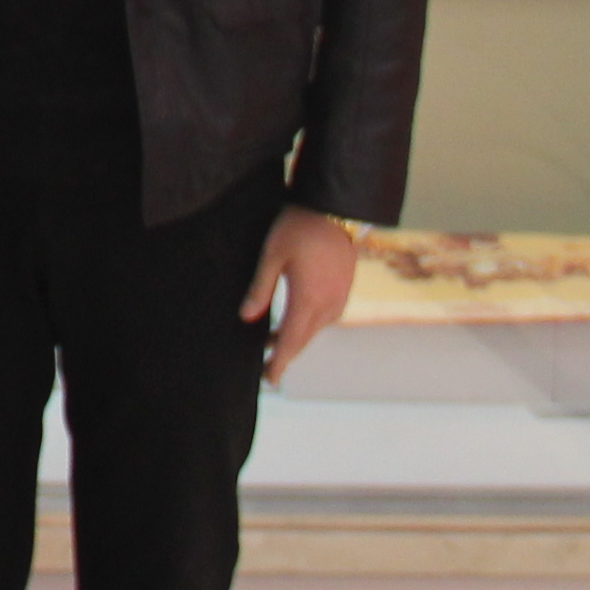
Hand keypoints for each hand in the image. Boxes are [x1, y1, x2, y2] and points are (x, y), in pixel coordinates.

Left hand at [238, 205, 359, 384]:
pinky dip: (308, 325)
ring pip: (314, 329)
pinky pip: (325, 317)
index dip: (279, 363)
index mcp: (308, 300)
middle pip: (303, 340)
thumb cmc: (298, 227)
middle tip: (267, 370)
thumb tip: (246, 318)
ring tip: (272, 343)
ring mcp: (339, 298)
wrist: (336, 209)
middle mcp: (328, 305)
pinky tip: (294, 320)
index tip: (270, 380)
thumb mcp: (272, 255)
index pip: (290, 342)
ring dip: (295, 339)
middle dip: (285, 356)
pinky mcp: (344, 290)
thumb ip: (259, 288)